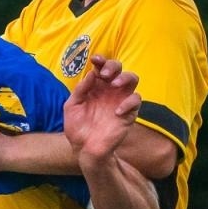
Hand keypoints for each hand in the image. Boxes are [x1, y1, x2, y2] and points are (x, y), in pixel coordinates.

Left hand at [64, 55, 140, 169]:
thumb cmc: (77, 127)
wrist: (84, 149)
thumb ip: (80, 90)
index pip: (102, 67)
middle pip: (119, 69)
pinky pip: (136, 101)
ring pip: (132, 79)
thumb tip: (92, 73)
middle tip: (105, 75)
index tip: (95, 59)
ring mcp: (120, 100)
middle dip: (113, 66)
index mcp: (96, 86)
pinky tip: (117, 111)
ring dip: (125, 78)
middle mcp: (109, 90)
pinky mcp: (129, 113)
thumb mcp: (72, 106)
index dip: (101, 60)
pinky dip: (129, 102)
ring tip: (114, 84)